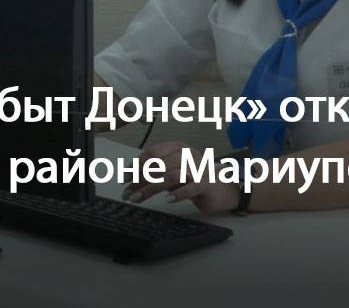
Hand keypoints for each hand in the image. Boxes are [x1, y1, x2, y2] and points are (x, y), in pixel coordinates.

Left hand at [121, 141, 240, 213]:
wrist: (224, 188)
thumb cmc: (196, 178)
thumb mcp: (173, 173)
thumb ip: (155, 174)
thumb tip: (130, 181)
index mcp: (178, 148)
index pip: (152, 153)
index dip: (135, 165)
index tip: (124, 178)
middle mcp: (187, 154)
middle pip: (158, 164)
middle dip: (139, 179)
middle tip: (128, 192)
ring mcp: (198, 168)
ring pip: (170, 175)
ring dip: (150, 188)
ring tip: (139, 198)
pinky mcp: (207, 183)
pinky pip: (190, 187)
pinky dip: (177, 193)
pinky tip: (168, 200)